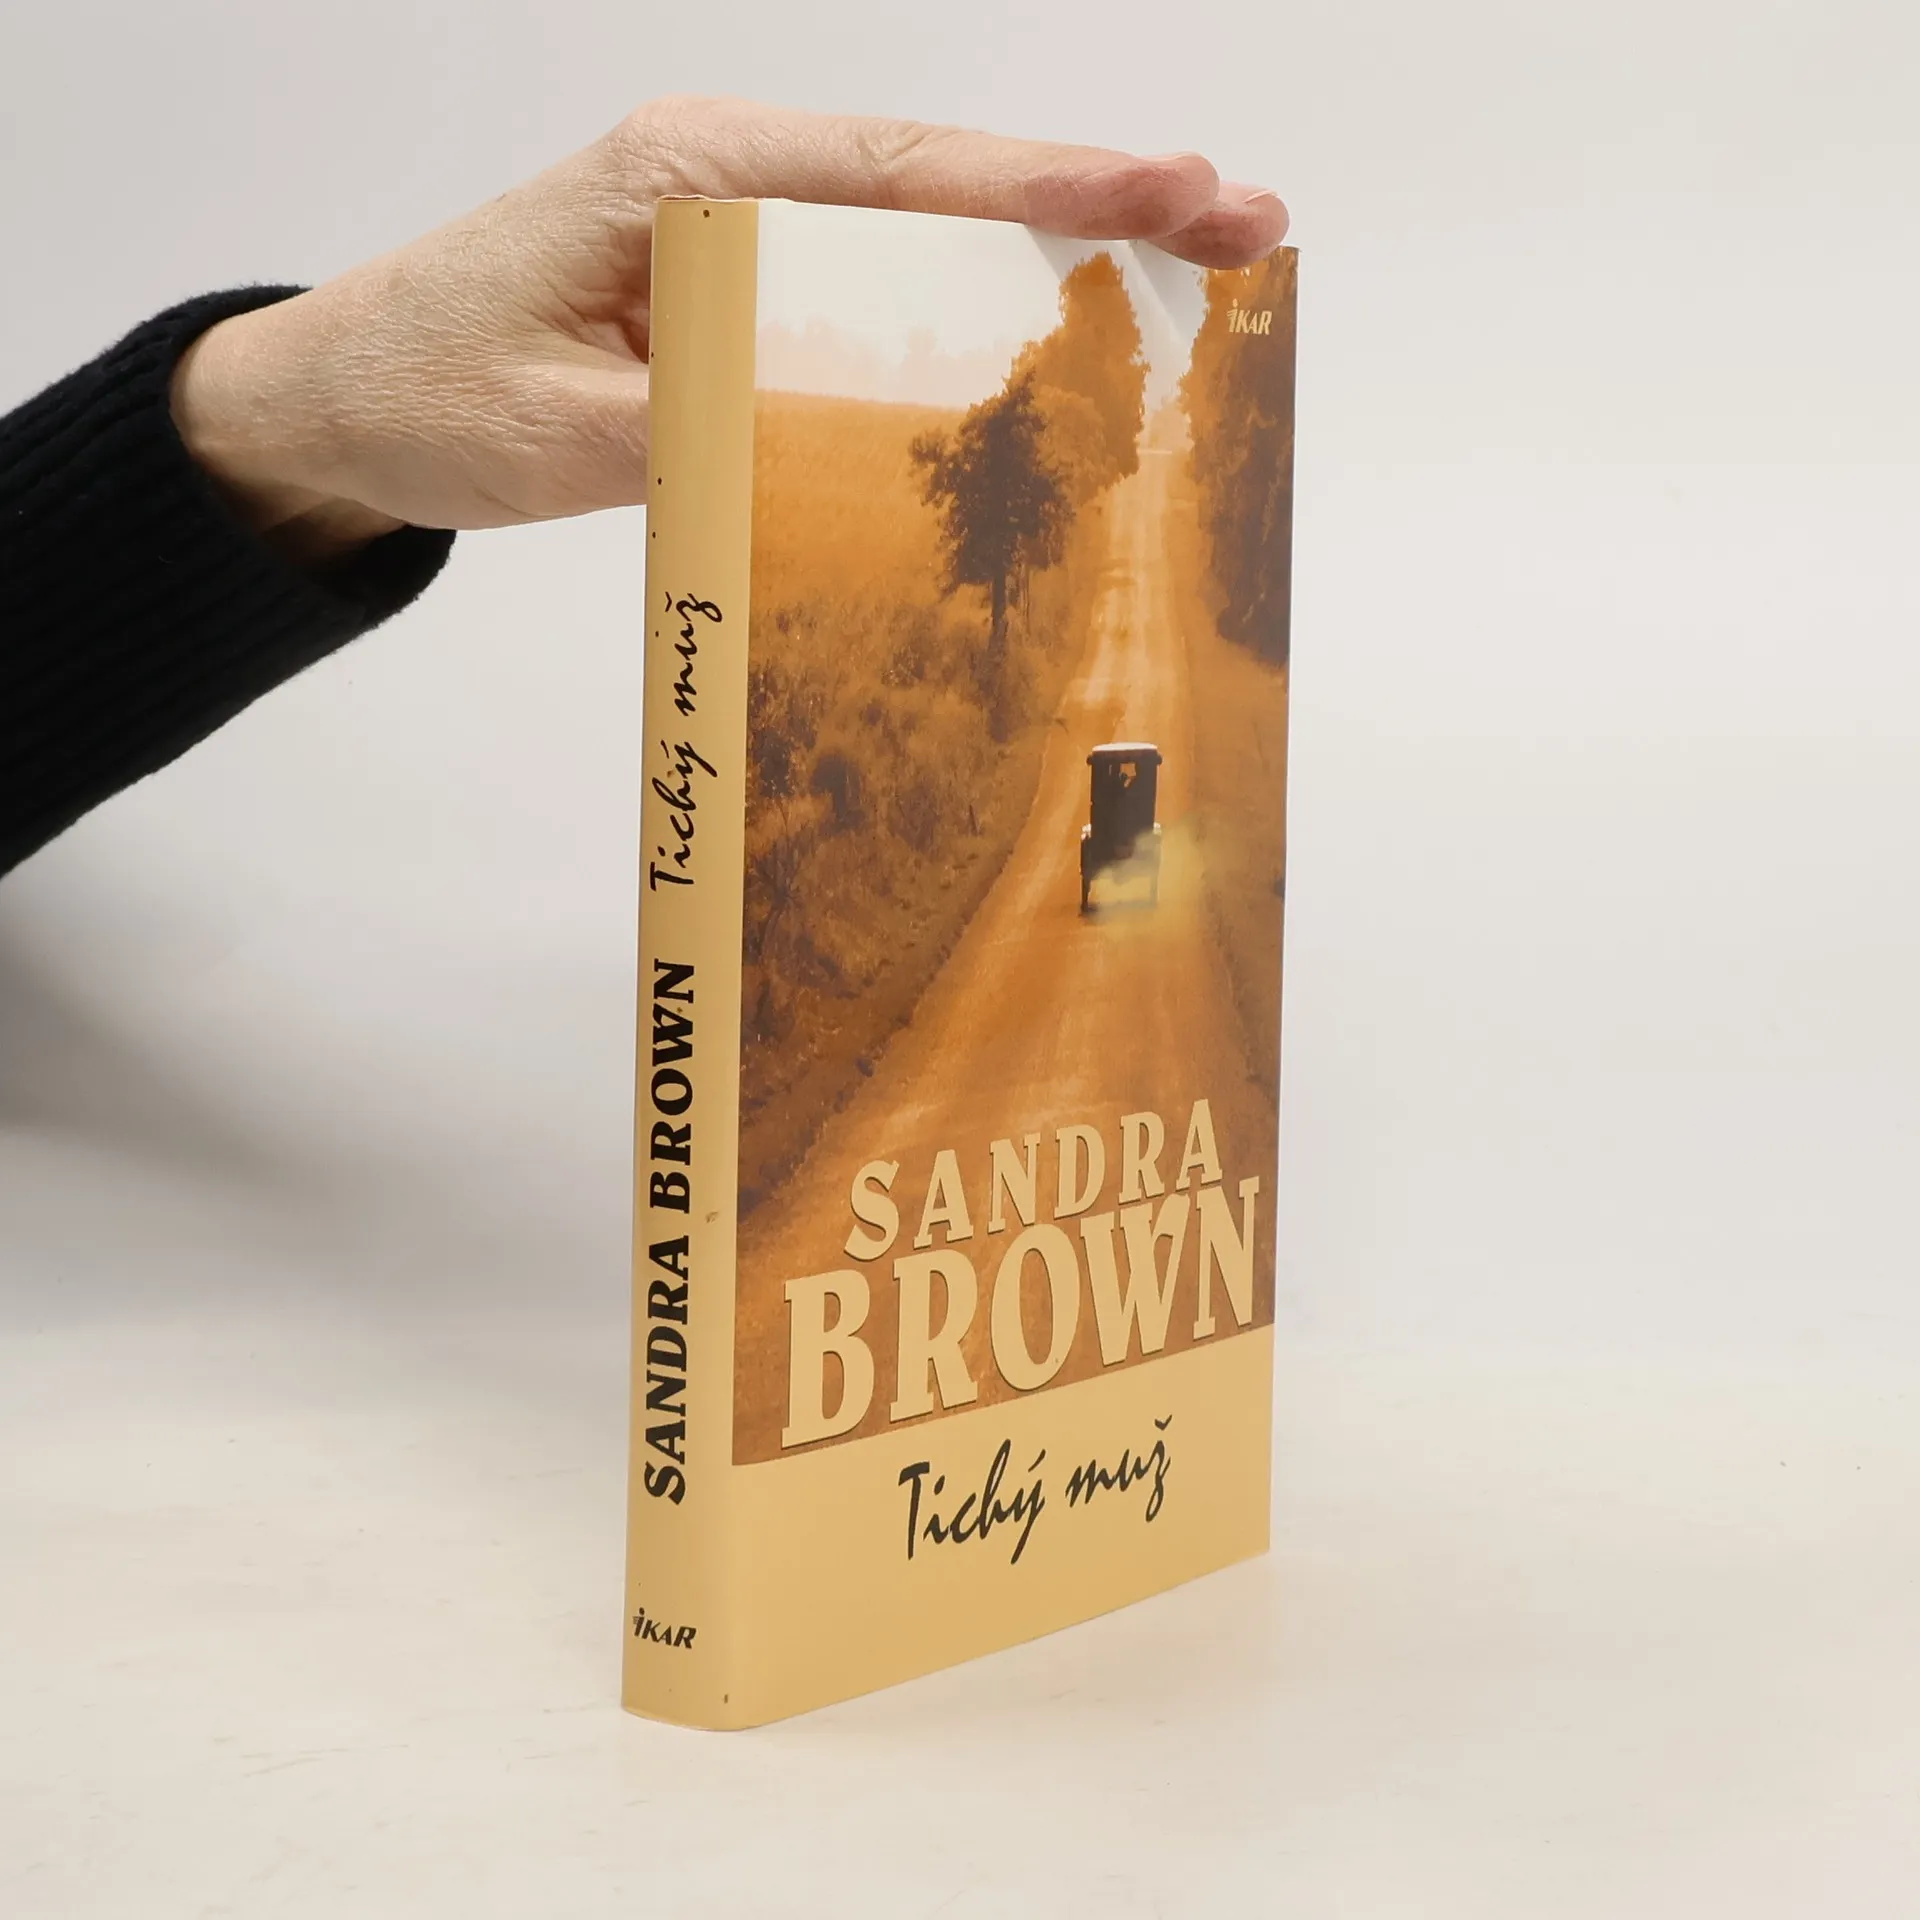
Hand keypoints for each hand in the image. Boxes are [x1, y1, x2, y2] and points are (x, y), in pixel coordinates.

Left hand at [170, 95, 1289, 560]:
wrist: (345, 400)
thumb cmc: (431, 395)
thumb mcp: (561, 435)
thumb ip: (713, 429)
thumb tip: (862, 441)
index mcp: (687, 179)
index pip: (898, 176)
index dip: (1048, 189)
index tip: (1175, 194)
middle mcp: (727, 183)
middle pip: (943, 182)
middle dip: (1101, 203)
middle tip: (1250, 226)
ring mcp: (737, 230)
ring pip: (926, 228)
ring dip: (1059, 249)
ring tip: (1198, 271)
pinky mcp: (737, 288)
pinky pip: (877, 287)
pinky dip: (978, 302)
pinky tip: (1057, 329)